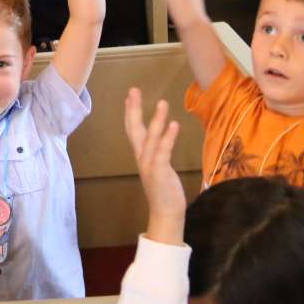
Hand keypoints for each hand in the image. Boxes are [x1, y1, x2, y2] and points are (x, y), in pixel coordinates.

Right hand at [123, 88, 184, 240]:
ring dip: (157, 120)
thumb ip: (157, 153)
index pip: (133, 129)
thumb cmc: (164, 190)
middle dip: (134, 109)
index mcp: (141, 155)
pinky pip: (163, 151)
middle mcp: (142, 157)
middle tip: (133, 90)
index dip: (130, 112)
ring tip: (162, 103)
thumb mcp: (158, 167)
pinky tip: (173, 124)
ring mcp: (149, 164)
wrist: (165, 213)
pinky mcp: (159, 171)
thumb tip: (161, 139)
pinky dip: (168, 137)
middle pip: (135, 129)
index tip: (130, 95)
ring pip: (151, 138)